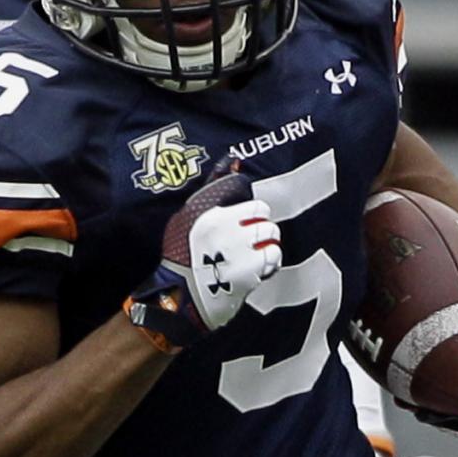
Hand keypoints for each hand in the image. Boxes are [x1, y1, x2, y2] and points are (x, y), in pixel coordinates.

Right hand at [126, 169, 282, 348]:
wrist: (183, 298)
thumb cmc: (183, 255)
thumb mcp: (188, 216)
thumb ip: (213, 186)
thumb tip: (234, 159)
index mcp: (208, 212)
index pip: (240, 189)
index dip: (245, 209)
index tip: (240, 221)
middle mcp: (225, 227)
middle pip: (262, 212)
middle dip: (258, 224)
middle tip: (247, 239)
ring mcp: (239, 248)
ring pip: (271, 233)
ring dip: (265, 243)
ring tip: (252, 254)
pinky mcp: (251, 270)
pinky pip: (274, 256)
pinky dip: (269, 262)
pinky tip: (256, 268)